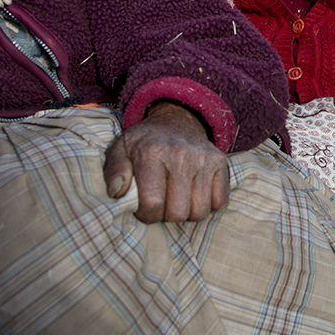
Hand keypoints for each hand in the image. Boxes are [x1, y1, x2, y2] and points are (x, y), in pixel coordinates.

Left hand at [104, 100, 229, 222]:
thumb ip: (115, 172)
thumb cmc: (144, 143)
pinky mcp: (220, 162)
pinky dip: (208, 204)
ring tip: (177, 199)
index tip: (143, 207)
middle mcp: (180, 155)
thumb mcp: (120, 150)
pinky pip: (220, 202)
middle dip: (166, 215)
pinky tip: (194, 194)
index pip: (152, 204)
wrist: (175, 119)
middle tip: (161, 203)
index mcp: (151, 152)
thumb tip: (118, 193)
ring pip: (200, 212)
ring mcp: (203, 158)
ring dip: (187, 212)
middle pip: (177, 213)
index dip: (146, 214)